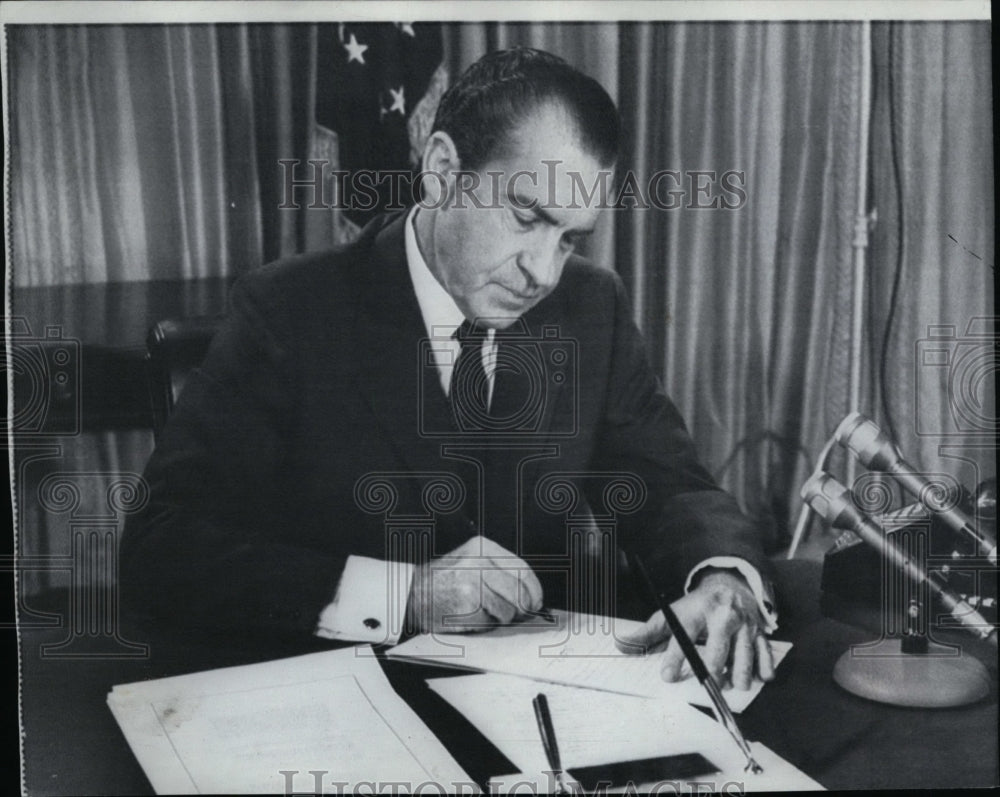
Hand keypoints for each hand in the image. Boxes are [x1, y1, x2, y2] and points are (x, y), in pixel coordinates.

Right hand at [406, 535, 542, 633]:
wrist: (412, 593)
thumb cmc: (443, 579)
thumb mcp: (470, 560)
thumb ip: (499, 570)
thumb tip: (531, 595)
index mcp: (482, 547)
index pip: (522, 570)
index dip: (534, 590)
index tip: (537, 601)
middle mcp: (478, 563)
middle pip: (518, 593)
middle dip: (521, 609)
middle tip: (518, 614)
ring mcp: (472, 585)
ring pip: (507, 611)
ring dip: (501, 618)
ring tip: (484, 612)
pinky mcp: (466, 606)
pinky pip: (490, 623)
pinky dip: (485, 625)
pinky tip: (471, 616)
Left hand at [616, 568, 774, 689]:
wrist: (729, 585)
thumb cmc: (696, 607)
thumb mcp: (671, 614)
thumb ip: (648, 632)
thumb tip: (621, 644)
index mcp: (697, 612)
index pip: (684, 637)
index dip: (675, 658)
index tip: (668, 676)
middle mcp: (722, 617)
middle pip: (718, 648)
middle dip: (712, 669)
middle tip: (706, 684)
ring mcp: (744, 625)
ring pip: (744, 654)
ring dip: (739, 674)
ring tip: (731, 685)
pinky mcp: (760, 632)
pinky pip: (765, 652)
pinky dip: (764, 667)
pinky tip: (759, 677)